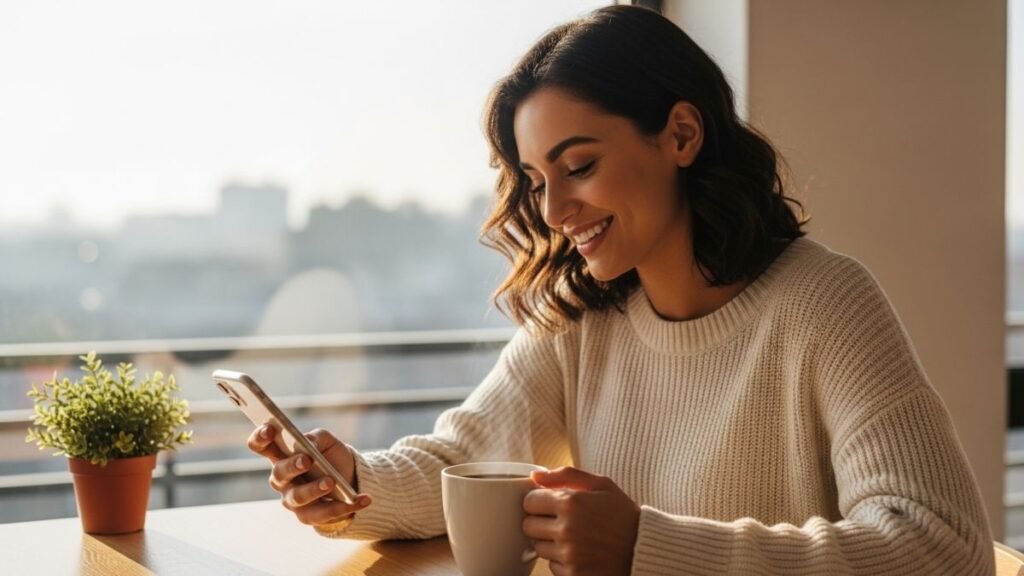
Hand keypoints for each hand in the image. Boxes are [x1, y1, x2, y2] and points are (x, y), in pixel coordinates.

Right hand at [246, 425, 371, 524]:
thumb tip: (309, 443)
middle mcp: (282, 479)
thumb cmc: (332, 457)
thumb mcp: (327, 441)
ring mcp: (293, 499)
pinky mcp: (309, 516)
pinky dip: (344, 507)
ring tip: (332, 482)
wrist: (352, 479)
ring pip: (298, 497)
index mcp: (281, 456)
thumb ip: (316, 437)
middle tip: (307, 459)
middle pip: (278, 473)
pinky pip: (323, 514)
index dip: (260, 437)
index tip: (270, 429)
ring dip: (315, 489)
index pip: (261, 446)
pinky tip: (362, 499)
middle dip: (292, 466)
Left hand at [523, 466, 639, 575]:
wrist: (645, 549)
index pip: (529, 501)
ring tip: (574, 538)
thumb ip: (566, 475)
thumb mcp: (601, 484)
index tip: (550, 504)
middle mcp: (567, 529)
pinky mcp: (573, 574)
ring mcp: (569, 554)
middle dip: (541, 522)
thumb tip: (534, 476)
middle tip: (561, 522)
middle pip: (528, 525)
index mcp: (571, 502)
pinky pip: (552, 566)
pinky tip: (580, 553)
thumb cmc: (623, 514)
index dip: (539, 502)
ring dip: (551, 542)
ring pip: (538, 547)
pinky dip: (562, 561)